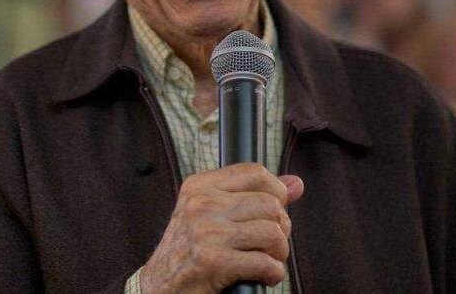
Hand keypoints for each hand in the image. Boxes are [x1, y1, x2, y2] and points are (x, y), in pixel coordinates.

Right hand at [138, 164, 304, 293]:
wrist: (159, 285)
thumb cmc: (188, 251)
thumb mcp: (210, 213)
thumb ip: (252, 196)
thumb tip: (296, 183)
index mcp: (199, 186)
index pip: (255, 173)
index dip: (276, 191)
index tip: (272, 211)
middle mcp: (201, 204)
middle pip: (270, 204)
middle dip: (281, 228)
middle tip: (269, 243)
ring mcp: (207, 232)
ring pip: (273, 232)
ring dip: (278, 253)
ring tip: (266, 260)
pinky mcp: (213, 262)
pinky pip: (266, 263)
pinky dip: (273, 274)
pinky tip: (262, 276)